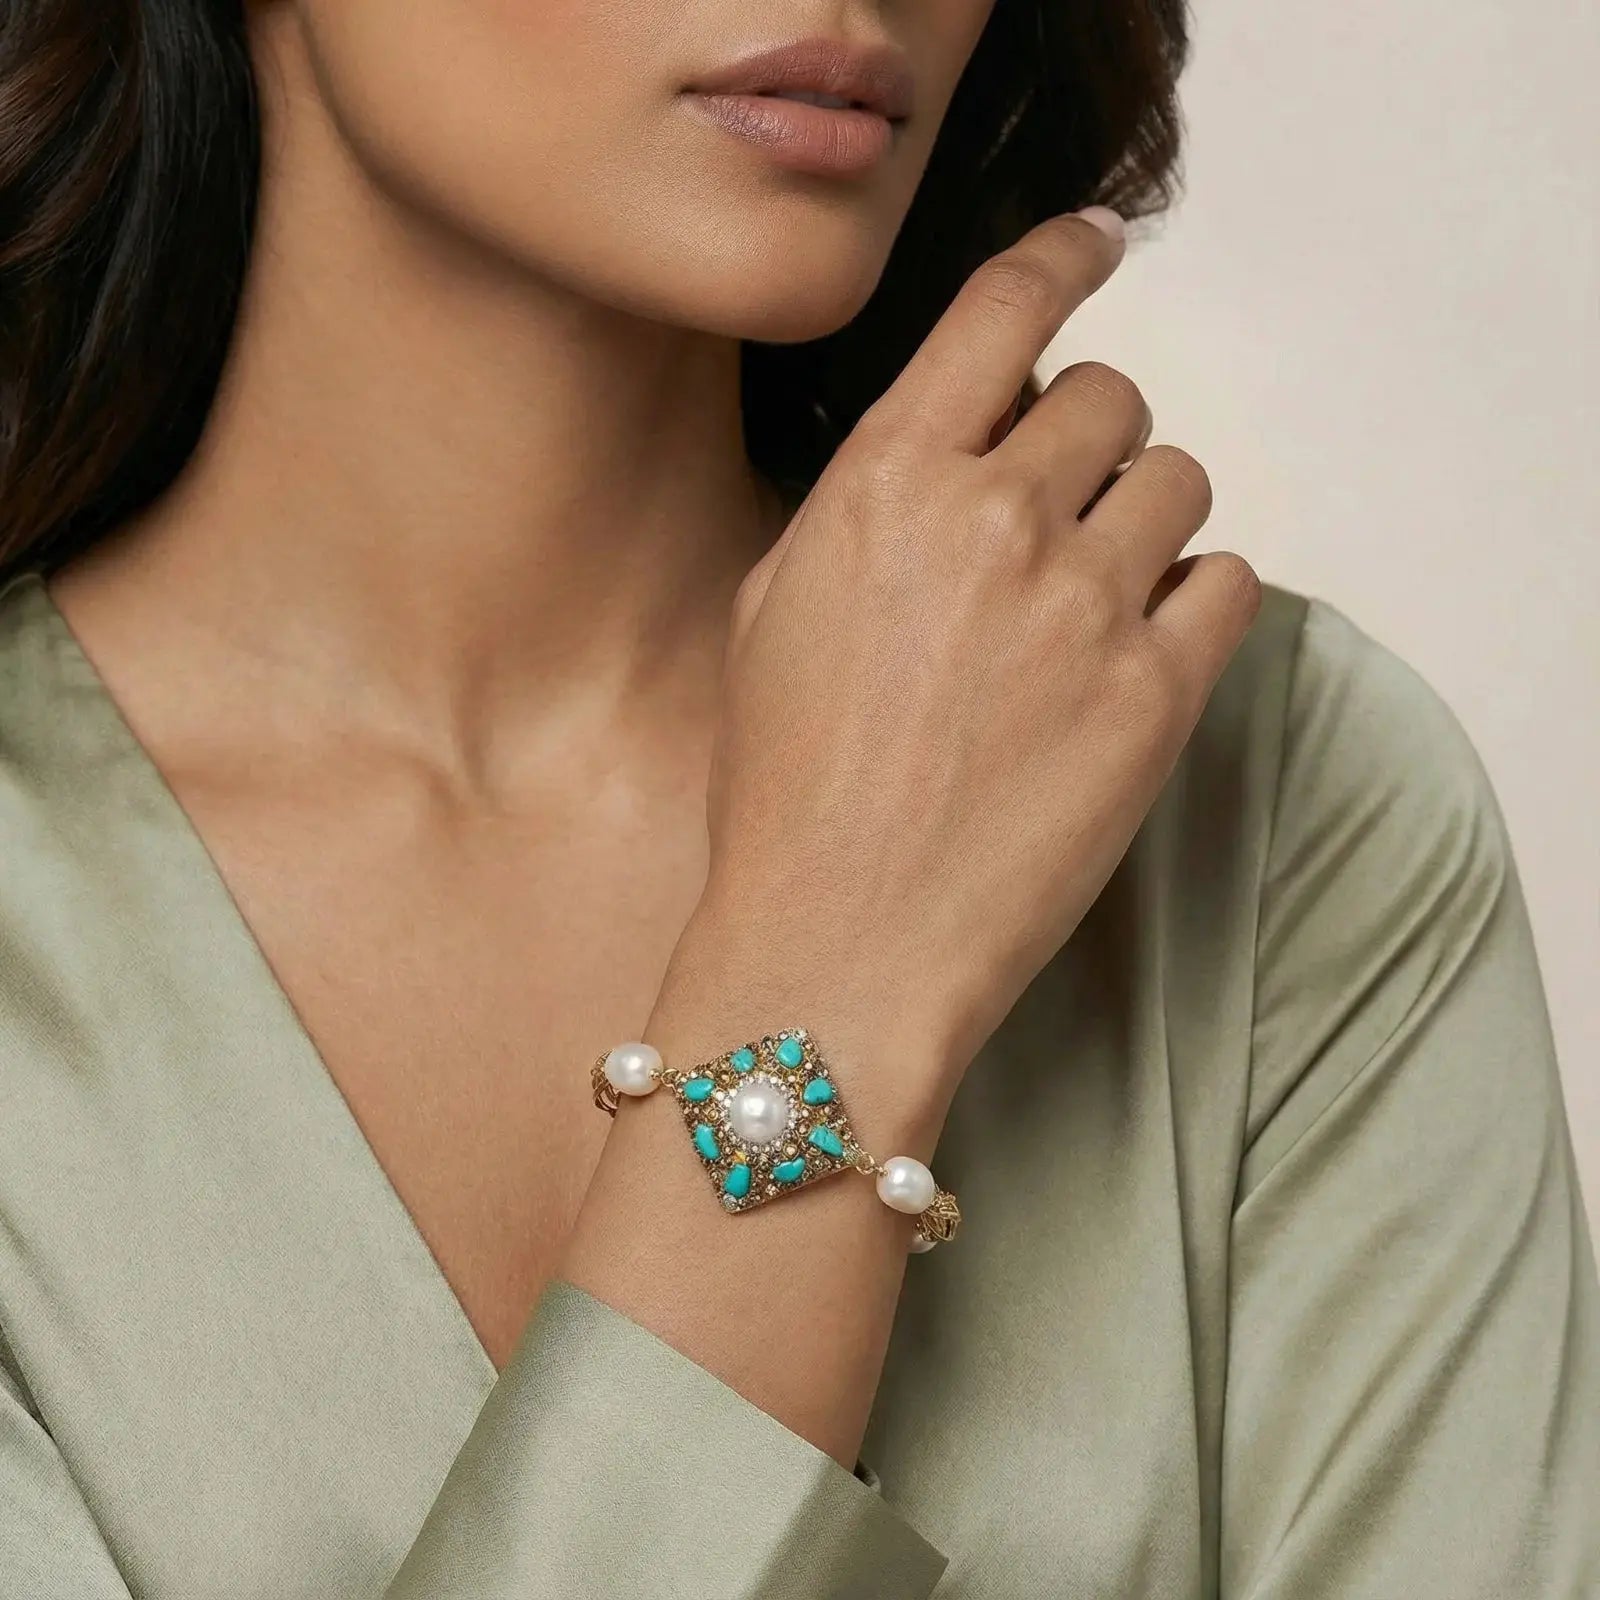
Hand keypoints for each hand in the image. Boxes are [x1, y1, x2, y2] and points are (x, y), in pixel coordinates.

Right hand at [666, 209, 1259, 1115]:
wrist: (839, 942)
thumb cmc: (785, 790)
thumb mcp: (777, 611)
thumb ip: (870, 505)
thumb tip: (950, 450)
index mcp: (885, 484)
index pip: (1002, 309)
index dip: (1064, 255)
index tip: (1098, 243)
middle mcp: (992, 520)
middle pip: (1109, 397)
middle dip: (1090, 441)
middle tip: (1060, 514)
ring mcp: (1084, 607)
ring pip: (1179, 482)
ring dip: (1145, 520)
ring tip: (1093, 599)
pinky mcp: (1157, 697)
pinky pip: (1228, 583)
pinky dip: (1192, 601)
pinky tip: (1134, 651)